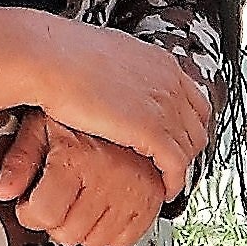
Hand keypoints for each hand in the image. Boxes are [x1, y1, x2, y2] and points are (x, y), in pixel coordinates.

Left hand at [0, 116, 169, 245]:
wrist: (128, 101)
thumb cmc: (81, 113)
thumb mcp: (41, 126)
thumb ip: (21, 159)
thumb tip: (4, 191)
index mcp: (77, 158)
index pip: (45, 214)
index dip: (30, 213)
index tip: (31, 204)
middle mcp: (108, 176)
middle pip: (68, 234)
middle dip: (55, 222)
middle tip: (56, 201)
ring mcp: (133, 191)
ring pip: (95, 241)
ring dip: (83, 229)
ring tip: (80, 202)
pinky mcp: (152, 200)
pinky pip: (124, 240)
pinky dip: (111, 231)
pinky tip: (102, 209)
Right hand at [25, 20, 213, 195]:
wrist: (48, 58)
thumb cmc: (60, 55)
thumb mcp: (104, 55)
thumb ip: (122, 71)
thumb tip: (115, 79)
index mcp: (160, 63)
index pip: (193, 99)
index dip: (187, 124)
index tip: (177, 137)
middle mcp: (169, 83)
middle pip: (198, 124)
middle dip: (187, 147)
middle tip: (174, 163)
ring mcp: (164, 106)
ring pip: (190, 146)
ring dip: (181, 166)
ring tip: (169, 179)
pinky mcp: (152, 130)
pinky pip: (176, 164)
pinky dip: (175, 181)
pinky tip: (166, 190)